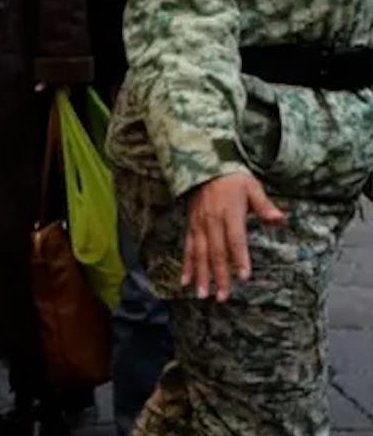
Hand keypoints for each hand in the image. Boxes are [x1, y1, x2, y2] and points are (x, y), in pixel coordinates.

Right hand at [182, 171, 285, 300]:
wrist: (202, 166)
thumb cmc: (231, 178)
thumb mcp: (251, 187)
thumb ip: (263, 205)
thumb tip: (279, 218)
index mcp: (229, 214)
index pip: (235, 240)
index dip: (238, 258)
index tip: (242, 276)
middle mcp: (212, 222)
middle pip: (215, 253)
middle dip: (218, 276)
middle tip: (222, 297)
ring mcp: (199, 226)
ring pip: (199, 254)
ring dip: (200, 275)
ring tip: (202, 294)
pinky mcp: (191, 226)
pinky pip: (187, 248)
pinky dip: (186, 265)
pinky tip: (185, 281)